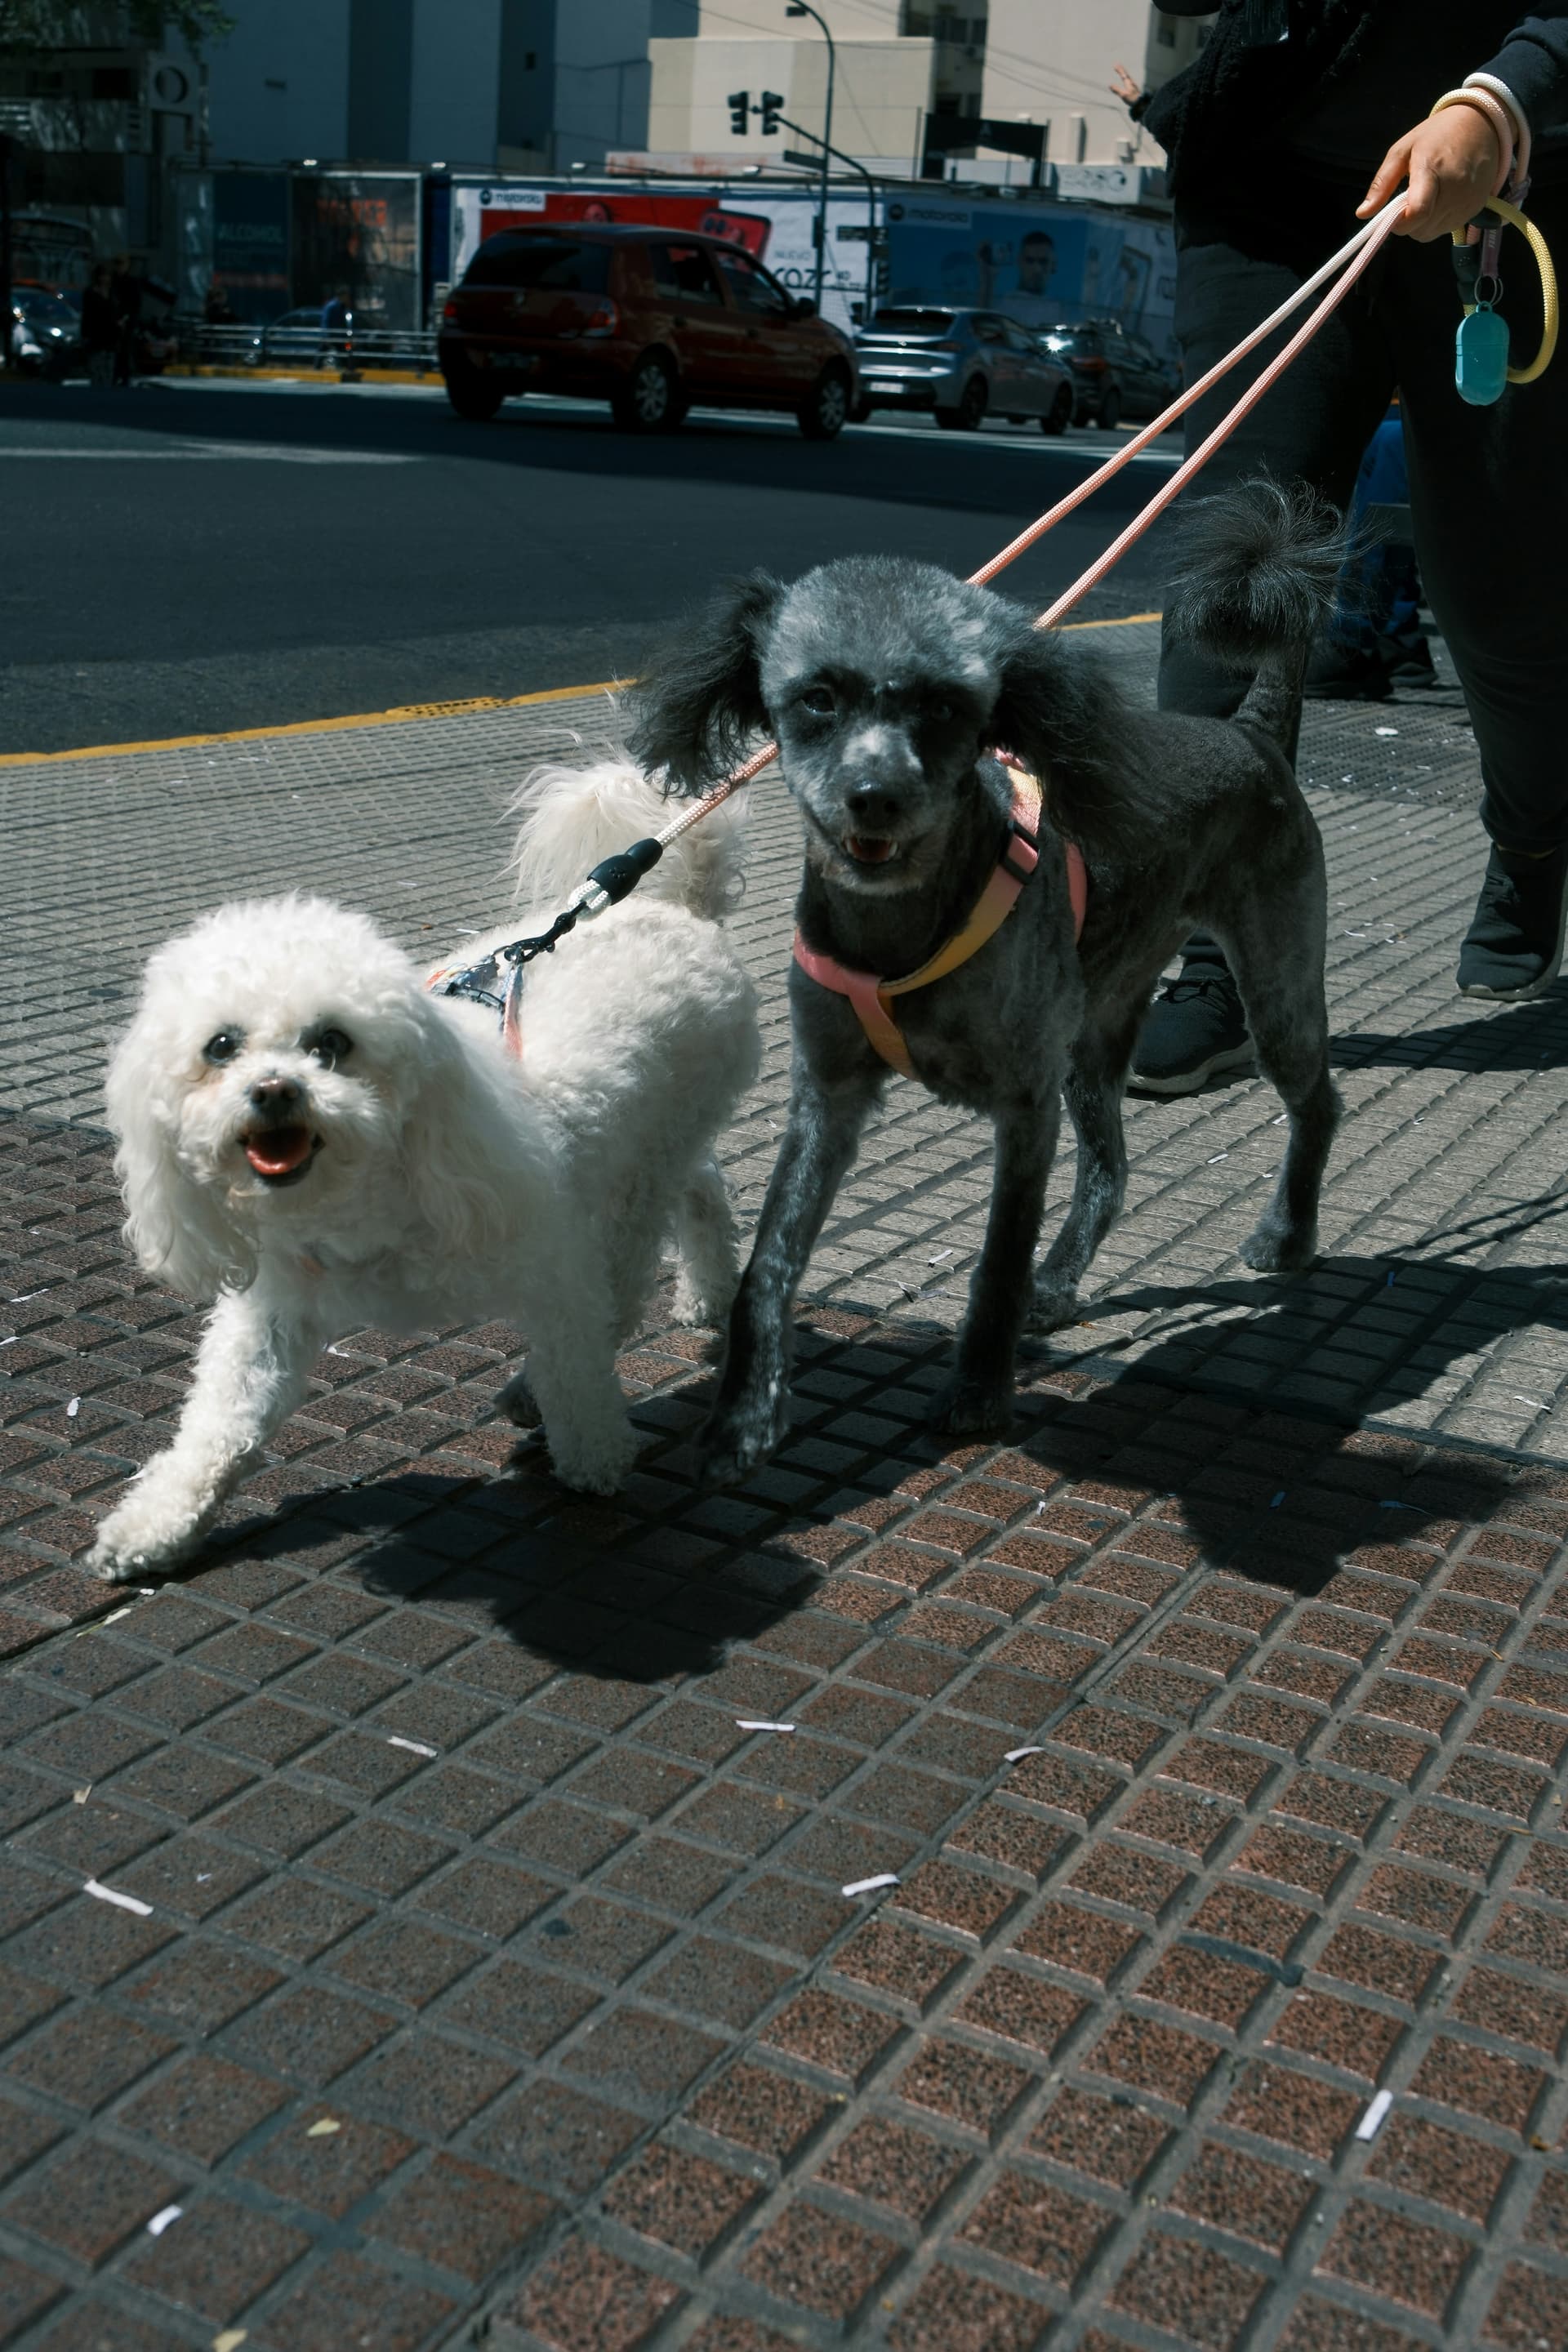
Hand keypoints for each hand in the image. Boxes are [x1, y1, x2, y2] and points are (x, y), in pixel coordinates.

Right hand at [1109, 63, 1141, 106]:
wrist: (1141, 103)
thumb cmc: (1132, 99)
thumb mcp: (1123, 95)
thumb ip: (1117, 90)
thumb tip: (1110, 85)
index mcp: (1128, 82)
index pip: (1123, 74)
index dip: (1119, 70)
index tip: (1115, 65)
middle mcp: (1131, 82)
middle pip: (1126, 74)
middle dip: (1122, 70)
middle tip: (1118, 65)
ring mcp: (1133, 86)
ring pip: (1128, 77)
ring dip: (1124, 74)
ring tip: (1122, 72)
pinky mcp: (1134, 89)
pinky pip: (1129, 81)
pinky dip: (1126, 78)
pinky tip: (1127, 80)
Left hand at [1358, 106, 1503, 240]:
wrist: (1483, 124)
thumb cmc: (1437, 135)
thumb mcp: (1403, 150)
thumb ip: (1382, 183)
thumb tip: (1362, 214)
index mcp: (1432, 170)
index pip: (1416, 213)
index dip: (1399, 223)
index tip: (1391, 215)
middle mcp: (1454, 189)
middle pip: (1420, 229)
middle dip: (1408, 222)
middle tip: (1409, 198)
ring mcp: (1468, 200)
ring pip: (1432, 233)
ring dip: (1423, 223)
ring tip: (1428, 195)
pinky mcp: (1477, 208)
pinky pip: (1448, 228)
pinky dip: (1439, 220)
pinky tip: (1443, 197)